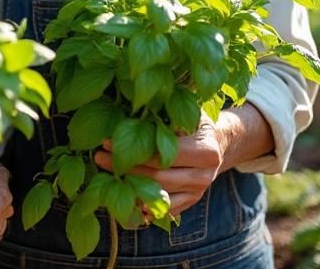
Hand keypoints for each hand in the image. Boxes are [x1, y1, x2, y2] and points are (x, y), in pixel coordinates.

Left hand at [93, 105, 271, 217]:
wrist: (220, 141)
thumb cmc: (196, 121)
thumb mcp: (188, 109)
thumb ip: (166, 112)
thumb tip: (132, 110)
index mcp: (205, 151)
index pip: (164, 154)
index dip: (134, 149)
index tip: (106, 141)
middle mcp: (204, 175)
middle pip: (158, 178)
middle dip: (125, 169)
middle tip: (98, 158)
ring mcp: (198, 192)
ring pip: (158, 197)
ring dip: (128, 188)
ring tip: (103, 175)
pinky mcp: (190, 202)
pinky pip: (164, 210)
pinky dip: (142, 205)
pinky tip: (121, 195)